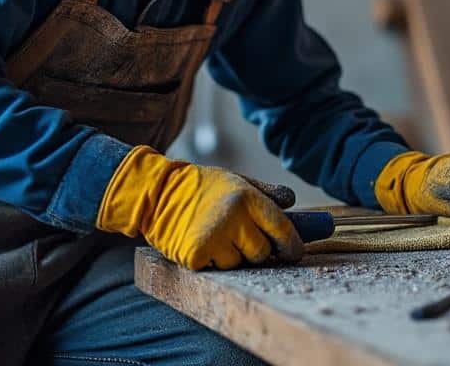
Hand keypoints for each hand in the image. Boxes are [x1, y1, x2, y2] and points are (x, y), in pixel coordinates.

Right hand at [96, 145, 304, 269]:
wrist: (156, 191)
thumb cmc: (200, 187)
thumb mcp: (236, 180)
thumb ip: (266, 193)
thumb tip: (291, 202)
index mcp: (247, 197)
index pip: (282, 228)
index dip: (292, 245)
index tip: (293, 253)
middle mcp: (234, 217)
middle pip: (262, 252)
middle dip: (256, 251)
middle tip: (241, 240)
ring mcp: (214, 237)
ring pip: (239, 264)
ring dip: (231, 256)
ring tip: (214, 236)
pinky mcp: (195, 255)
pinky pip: (216, 269)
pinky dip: (211, 261)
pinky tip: (201, 243)